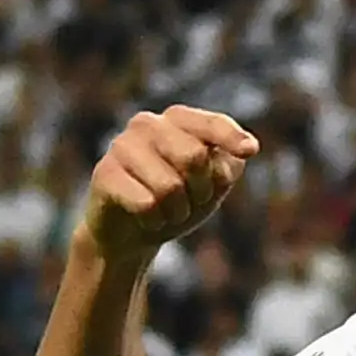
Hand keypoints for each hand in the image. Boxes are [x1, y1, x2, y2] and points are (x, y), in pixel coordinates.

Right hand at [82, 106, 257, 269]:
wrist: (131, 234)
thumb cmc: (177, 202)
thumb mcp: (211, 185)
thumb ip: (227, 166)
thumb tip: (242, 151)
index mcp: (177, 121)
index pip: (211, 122)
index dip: (231, 137)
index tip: (251, 151)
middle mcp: (147, 124)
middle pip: (194, 157)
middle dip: (201, 190)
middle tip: (192, 201)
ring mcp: (122, 146)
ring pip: (169, 186)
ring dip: (177, 211)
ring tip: (168, 211)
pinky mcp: (104, 173)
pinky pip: (146, 204)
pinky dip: (154, 220)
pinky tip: (145, 218)